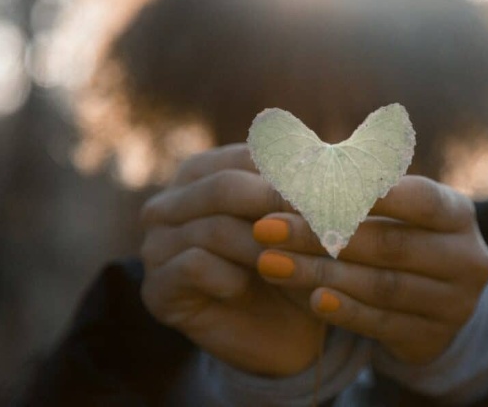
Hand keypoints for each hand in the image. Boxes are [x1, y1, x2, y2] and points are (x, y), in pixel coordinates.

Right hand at [139, 144, 324, 376]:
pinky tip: (246, 286)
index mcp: (202, 171)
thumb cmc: (293, 262)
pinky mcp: (157, 288)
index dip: (289, 174)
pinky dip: (230, 275)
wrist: (282, 332)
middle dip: (276, 205)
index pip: (243, 157)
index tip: (331, 192)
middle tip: (318, 223)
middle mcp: (171, 202)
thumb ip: (302, 184)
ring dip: (262, 247)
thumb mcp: (303, 219)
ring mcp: (157, 244)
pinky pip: (194, 266)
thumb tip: (321, 154)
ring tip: (292, 262)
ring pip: (213, 229)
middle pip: (224, 187)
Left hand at [253, 176, 487, 364]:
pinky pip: (382, 324)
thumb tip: (297, 157)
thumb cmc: (400, 234)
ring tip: (270, 263)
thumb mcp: (392, 208)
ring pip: (382, 287)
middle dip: (321, 235)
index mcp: (458, 213)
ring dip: (319, 273)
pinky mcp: (434, 336)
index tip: (308, 186)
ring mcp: (455, 302)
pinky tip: (311, 298)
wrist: (433, 301)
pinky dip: (345, 311)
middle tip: (267, 227)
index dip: (366, 193)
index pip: (417, 198)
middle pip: (389, 245)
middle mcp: (466, 256)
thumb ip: (355, 184)